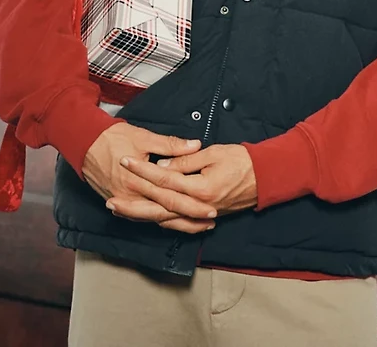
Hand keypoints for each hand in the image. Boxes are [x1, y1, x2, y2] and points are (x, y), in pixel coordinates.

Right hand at [82, 123, 217, 233]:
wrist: (84, 143)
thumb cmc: (112, 138)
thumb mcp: (143, 137)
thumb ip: (171, 145)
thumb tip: (195, 145)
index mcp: (139, 180)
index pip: (172, 197)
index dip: (193, 204)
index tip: (211, 207)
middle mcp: (132, 196)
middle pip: (165, 213)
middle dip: (189, 219)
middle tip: (210, 221)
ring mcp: (125, 202)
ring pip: (155, 219)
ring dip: (177, 224)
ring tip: (198, 226)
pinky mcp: (120, 202)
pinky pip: (142, 217)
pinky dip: (158, 221)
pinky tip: (171, 223)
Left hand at [114, 144, 257, 229]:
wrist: (265, 177)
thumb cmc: (242, 160)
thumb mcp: (214, 153)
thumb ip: (186, 161)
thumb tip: (163, 167)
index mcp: (200, 188)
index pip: (164, 180)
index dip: (143, 170)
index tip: (125, 161)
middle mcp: (199, 206)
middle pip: (159, 207)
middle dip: (133, 203)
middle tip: (111, 200)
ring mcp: (201, 214)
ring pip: (166, 219)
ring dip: (142, 216)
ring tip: (121, 211)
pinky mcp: (204, 216)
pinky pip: (177, 224)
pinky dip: (160, 222)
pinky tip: (147, 218)